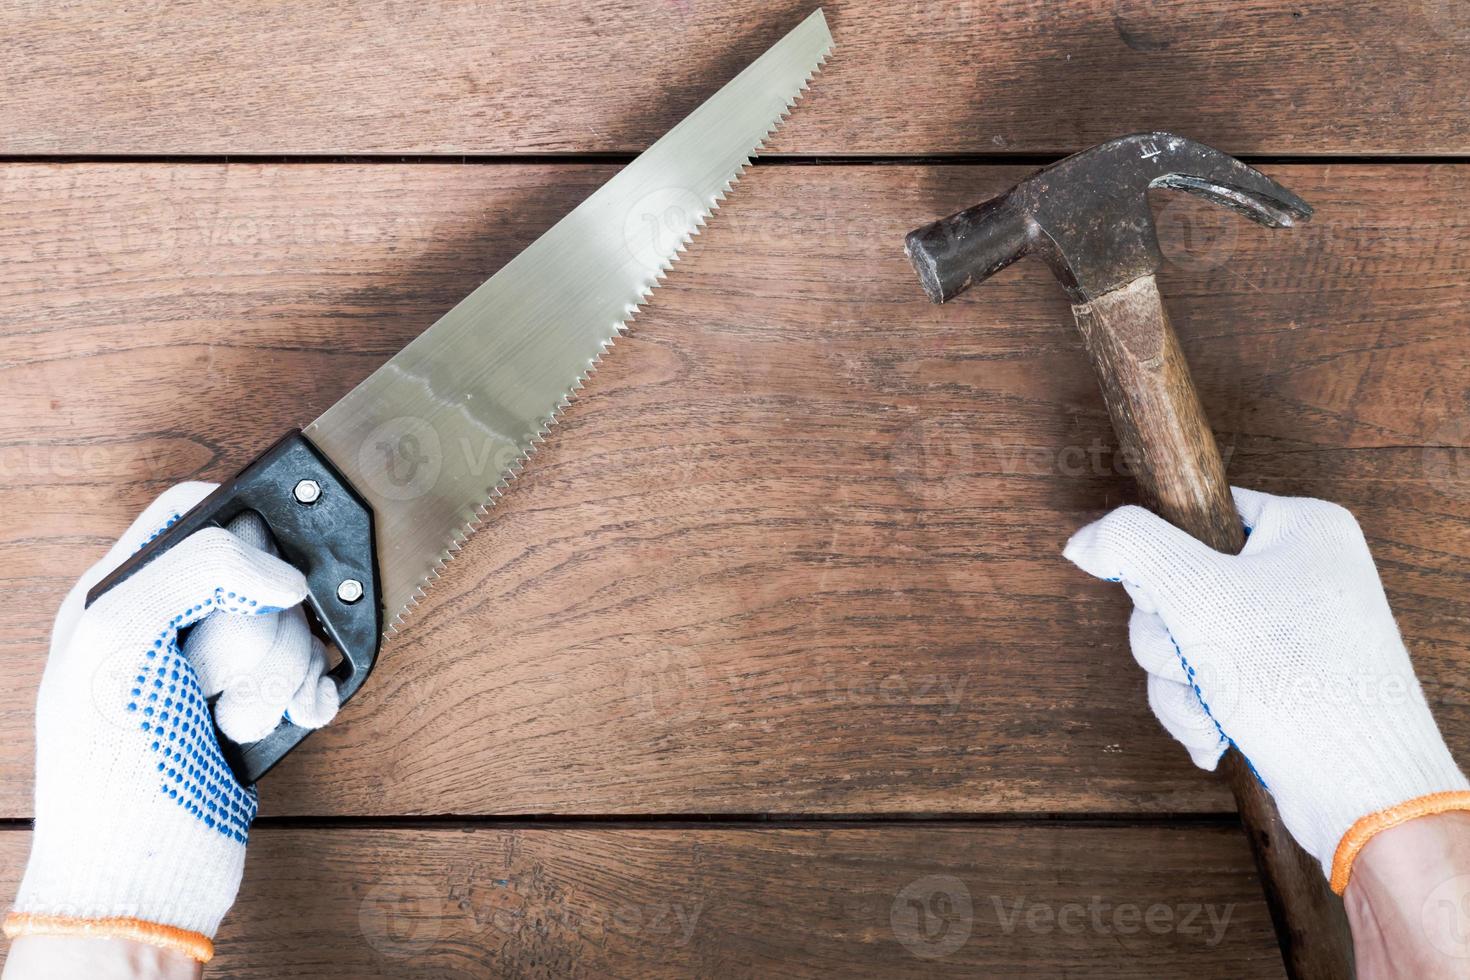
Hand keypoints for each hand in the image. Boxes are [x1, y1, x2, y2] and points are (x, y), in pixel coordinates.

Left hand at [3, 483, 338, 963]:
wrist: (141, 877)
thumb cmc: (107, 770)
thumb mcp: (121, 639)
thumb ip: (196, 571)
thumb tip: (282, 572)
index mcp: (119, 592)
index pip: (193, 511)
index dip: (242, 523)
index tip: (267, 567)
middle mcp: (169, 622)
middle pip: (260, 572)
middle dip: (260, 627)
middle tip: (218, 675)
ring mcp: (213, 668)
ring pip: (293, 626)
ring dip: (282, 674)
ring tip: (241, 717)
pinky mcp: (254, 706)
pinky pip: (313, 672)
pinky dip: (310, 694)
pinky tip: (293, 718)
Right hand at [1064, 486, 1469, 892]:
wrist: (1364, 791)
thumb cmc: (1300, 684)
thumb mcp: (1198, 593)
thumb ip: (1132, 545)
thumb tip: (1085, 540)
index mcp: (1303, 528)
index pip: (1196, 515)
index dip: (1163, 559)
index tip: (1170, 596)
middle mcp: (1302, 573)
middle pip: (1179, 583)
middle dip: (1168, 640)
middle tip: (1191, 660)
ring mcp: (1293, 631)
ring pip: (1186, 639)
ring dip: (1179, 684)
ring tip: (1210, 712)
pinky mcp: (1282, 681)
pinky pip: (1209, 678)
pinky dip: (1201, 708)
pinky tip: (1218, 734)